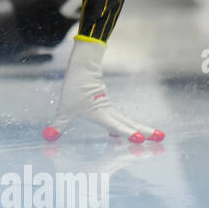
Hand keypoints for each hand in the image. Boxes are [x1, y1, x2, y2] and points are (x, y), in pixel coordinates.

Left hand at [43, 37, 163, 142]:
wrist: (83, 67)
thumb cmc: (74, 88)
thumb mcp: (65, 108)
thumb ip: (59, 124)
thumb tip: (47, 137)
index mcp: (101, 113)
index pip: (117, 126)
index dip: (128, 134)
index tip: (141, 140)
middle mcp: (108, 112)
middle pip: (130, 124)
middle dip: (145, 132)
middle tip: (161, 139)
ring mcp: (109, 108)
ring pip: (126, 120)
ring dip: (139, 128)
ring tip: (154, 137)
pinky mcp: (105, 104)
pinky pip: (117, 118)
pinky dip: (124, 127)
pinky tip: (116, 135)